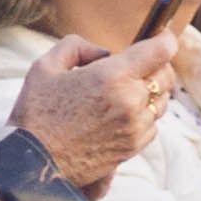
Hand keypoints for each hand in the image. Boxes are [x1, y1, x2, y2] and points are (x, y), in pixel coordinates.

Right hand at [11, 34, 175, 193]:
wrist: (35, 162)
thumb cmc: (36, 113)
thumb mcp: (45, 67)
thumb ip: (77, 47)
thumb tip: (103, 52)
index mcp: (112, 76)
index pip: (160, 51)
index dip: (164, 40)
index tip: (162, 37)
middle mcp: (131, 100)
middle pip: (166, 76)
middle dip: (155, 67)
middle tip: (136, 67)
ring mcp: (136, 126)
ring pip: (160, 101)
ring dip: (148, 93)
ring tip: (121, 94)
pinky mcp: (135, 146)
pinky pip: (151, 124)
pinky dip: (142, 116)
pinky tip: (118, 116)